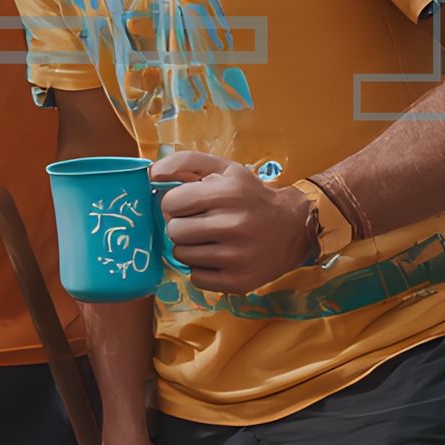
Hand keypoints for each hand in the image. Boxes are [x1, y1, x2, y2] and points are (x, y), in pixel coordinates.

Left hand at [152, 150, 316, 292]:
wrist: (294, 227)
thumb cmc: (250, 195)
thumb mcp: (223, 169)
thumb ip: (184, 163)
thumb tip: (150, 174)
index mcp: (227, 193)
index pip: (170, 202)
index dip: (176, 203)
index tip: (190, 205)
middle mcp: (234, 225)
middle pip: (174, 230)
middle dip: (181, 225)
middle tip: (200, 223)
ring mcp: (237, 256)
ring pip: (181, 255)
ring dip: (190, 247)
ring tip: (210, 239)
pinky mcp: (239, 281)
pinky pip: (196, 278)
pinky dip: (201, 268)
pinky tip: (218, 256)